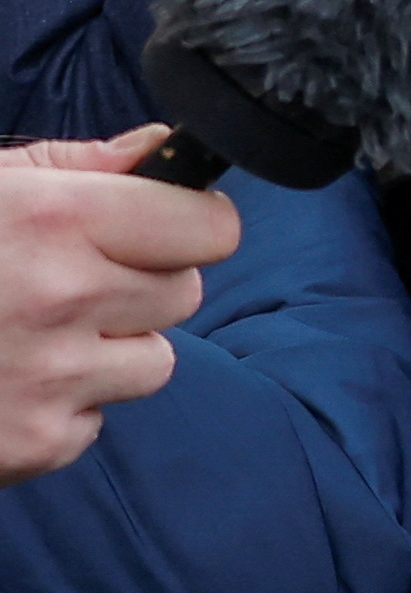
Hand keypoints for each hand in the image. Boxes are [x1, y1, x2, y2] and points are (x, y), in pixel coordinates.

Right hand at [0, 135, 234, 485]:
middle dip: (141, 283)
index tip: (162, 225)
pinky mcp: (37, 442)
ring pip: (154, 361)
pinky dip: (62, 404)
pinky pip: (98, 418)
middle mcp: (61, 298)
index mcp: (52, 220)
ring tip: (26, 332)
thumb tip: (163, 150)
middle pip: (186, 292)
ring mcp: (52, 379)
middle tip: (68, 279)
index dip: (188, 223)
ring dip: (110, 350)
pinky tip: (0, 380)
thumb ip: (75, 167)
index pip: (209, 229)